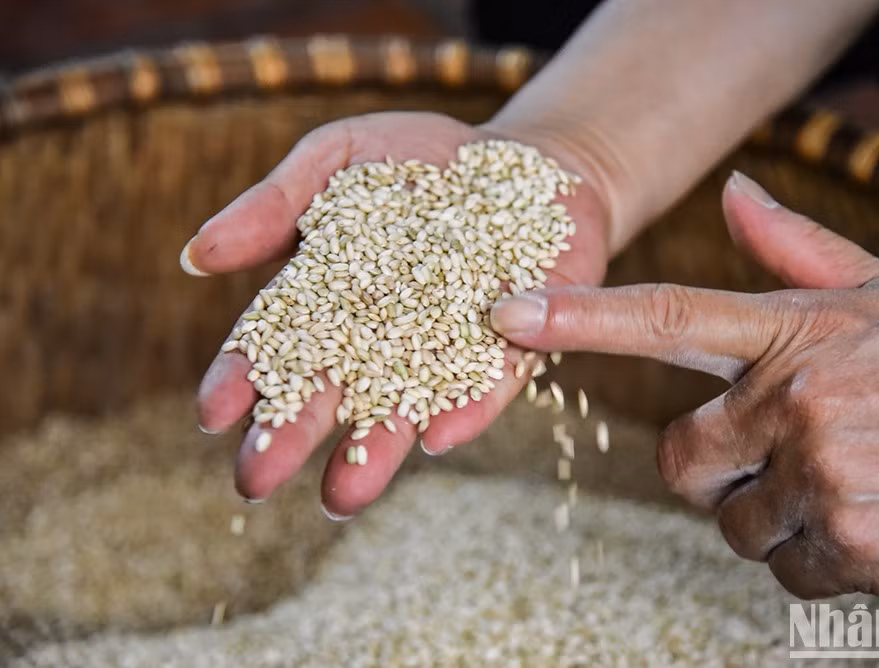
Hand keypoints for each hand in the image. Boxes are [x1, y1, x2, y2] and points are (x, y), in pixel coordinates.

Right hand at [184, 111, 610, 516]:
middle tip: (253, 481)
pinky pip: (489, 383)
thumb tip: (194, 256)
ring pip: (406, 405)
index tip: (211, 415)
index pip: (276, 343)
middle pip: (331, 390)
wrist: (526, 159)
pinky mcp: (515, 346)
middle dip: (291, 435)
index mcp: (330, 294)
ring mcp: (449, 345)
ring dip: (373, 449)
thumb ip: (273, 206)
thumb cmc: (416, 157)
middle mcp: (384, 334)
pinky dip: (468, 409)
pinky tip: (438, 439)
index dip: (242, 378)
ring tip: (340, 497)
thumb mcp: (336, 157)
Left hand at [490, 171, 878, 598]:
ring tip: (852, 484)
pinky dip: (824, 562)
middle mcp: (795, 400)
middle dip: (718, 474)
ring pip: (738, 527)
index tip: (509, 313)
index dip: (579, 317)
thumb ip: (798, 251)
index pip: (665, 319)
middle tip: (786, 458)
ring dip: (781, 521)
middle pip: (682, 464)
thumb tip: (735, 192)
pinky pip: (791, 573)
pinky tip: (877, 522)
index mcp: (794, 334)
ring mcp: (821, 475)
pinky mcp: (851, 545)